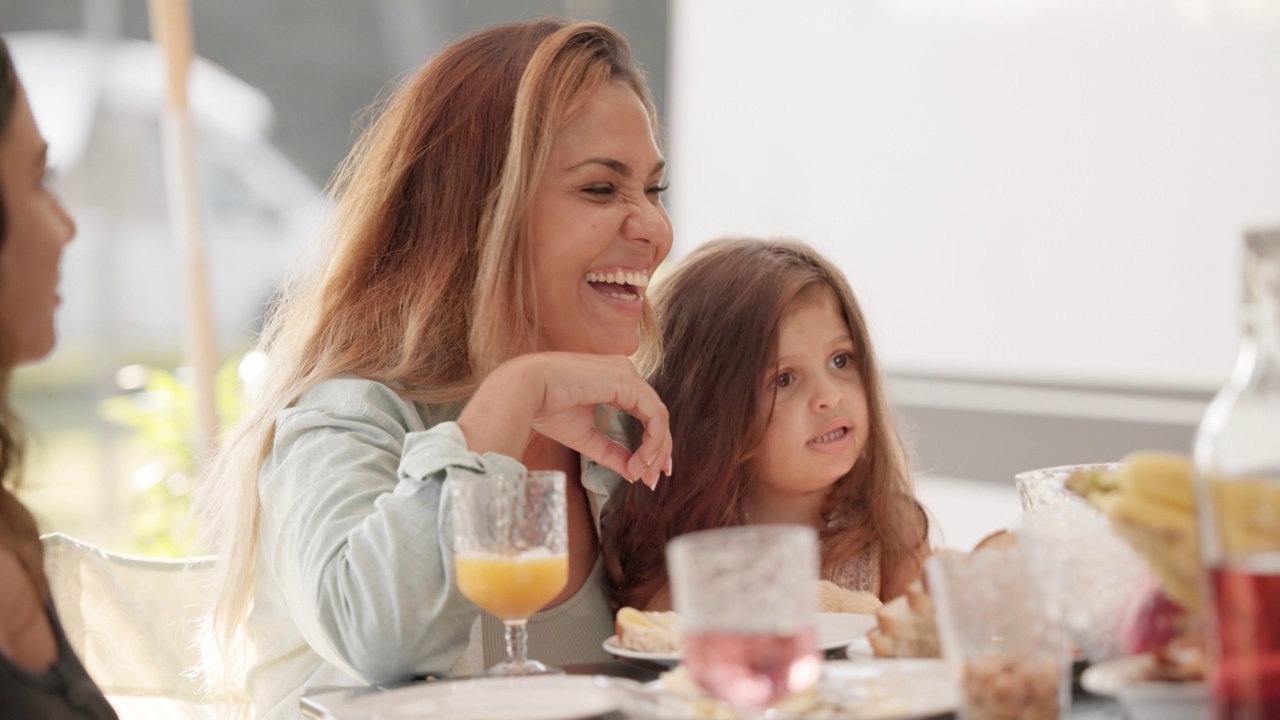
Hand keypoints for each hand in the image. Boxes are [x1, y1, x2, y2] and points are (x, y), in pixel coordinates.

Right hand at [458, 353, 671, 487]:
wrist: (524, 390)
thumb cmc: (546, 407)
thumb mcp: (585, 437)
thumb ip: (611, 452)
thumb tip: (633, 473)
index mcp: (615, 382)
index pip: (646, 413)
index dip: (653, 444)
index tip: (649, 472)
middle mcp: (625, 373)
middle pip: (656, 415)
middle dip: (659, 451)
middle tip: (653, 479)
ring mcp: (627, 374)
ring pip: (659, 416)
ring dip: (657, 449)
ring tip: (645, 474)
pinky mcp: (626, 380)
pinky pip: (653, 414)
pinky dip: (653, 440)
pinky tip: (641, 461)